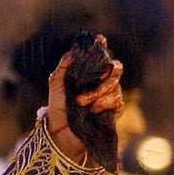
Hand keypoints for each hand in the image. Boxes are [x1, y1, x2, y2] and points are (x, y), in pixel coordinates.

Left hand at [45, 48, 124, 164]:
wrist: (61, 135)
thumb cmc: (58, 111)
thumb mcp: (56, 88)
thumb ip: (62, 69)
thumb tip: (72, 52)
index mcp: (89, 75)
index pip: (100, 57)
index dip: (102, 46)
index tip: (100, 39)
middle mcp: (101, 83)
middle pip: (115, 67)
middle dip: (104, 71)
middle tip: (94, 76)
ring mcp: (109, 96)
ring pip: (114, 84)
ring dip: (97, 92)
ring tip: (81, 102)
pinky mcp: (113, 111)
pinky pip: (117, 100)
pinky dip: (104, 103)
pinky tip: (93, 109)